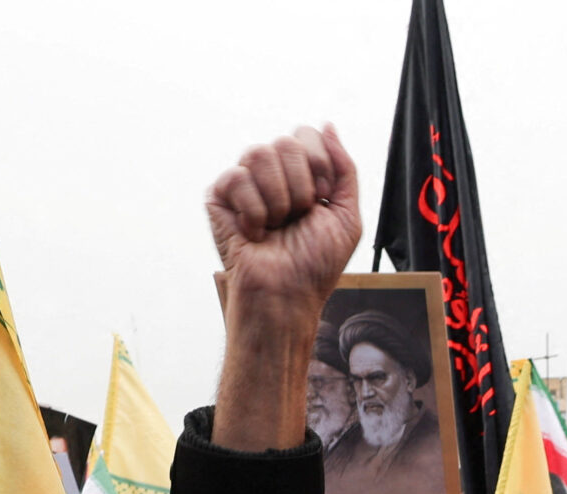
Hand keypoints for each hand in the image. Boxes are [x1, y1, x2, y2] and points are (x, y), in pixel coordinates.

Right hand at [208, 126, 362, 453]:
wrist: (288, 295)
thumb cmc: (315, 264)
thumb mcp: (347, 214)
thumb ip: (344, 167)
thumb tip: (327, 124)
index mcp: (300, 175)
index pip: (306, 135)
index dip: (319, 166)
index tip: (320, 202)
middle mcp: (271, 175)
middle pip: (285, 141)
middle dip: (301, 186)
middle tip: (297, 218)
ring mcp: (244, 184)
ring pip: (259, 153)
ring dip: (279, 198)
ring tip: (276, 226)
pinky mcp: (219, 198)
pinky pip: (236, 178)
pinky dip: (253, 210)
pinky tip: (255, 232)